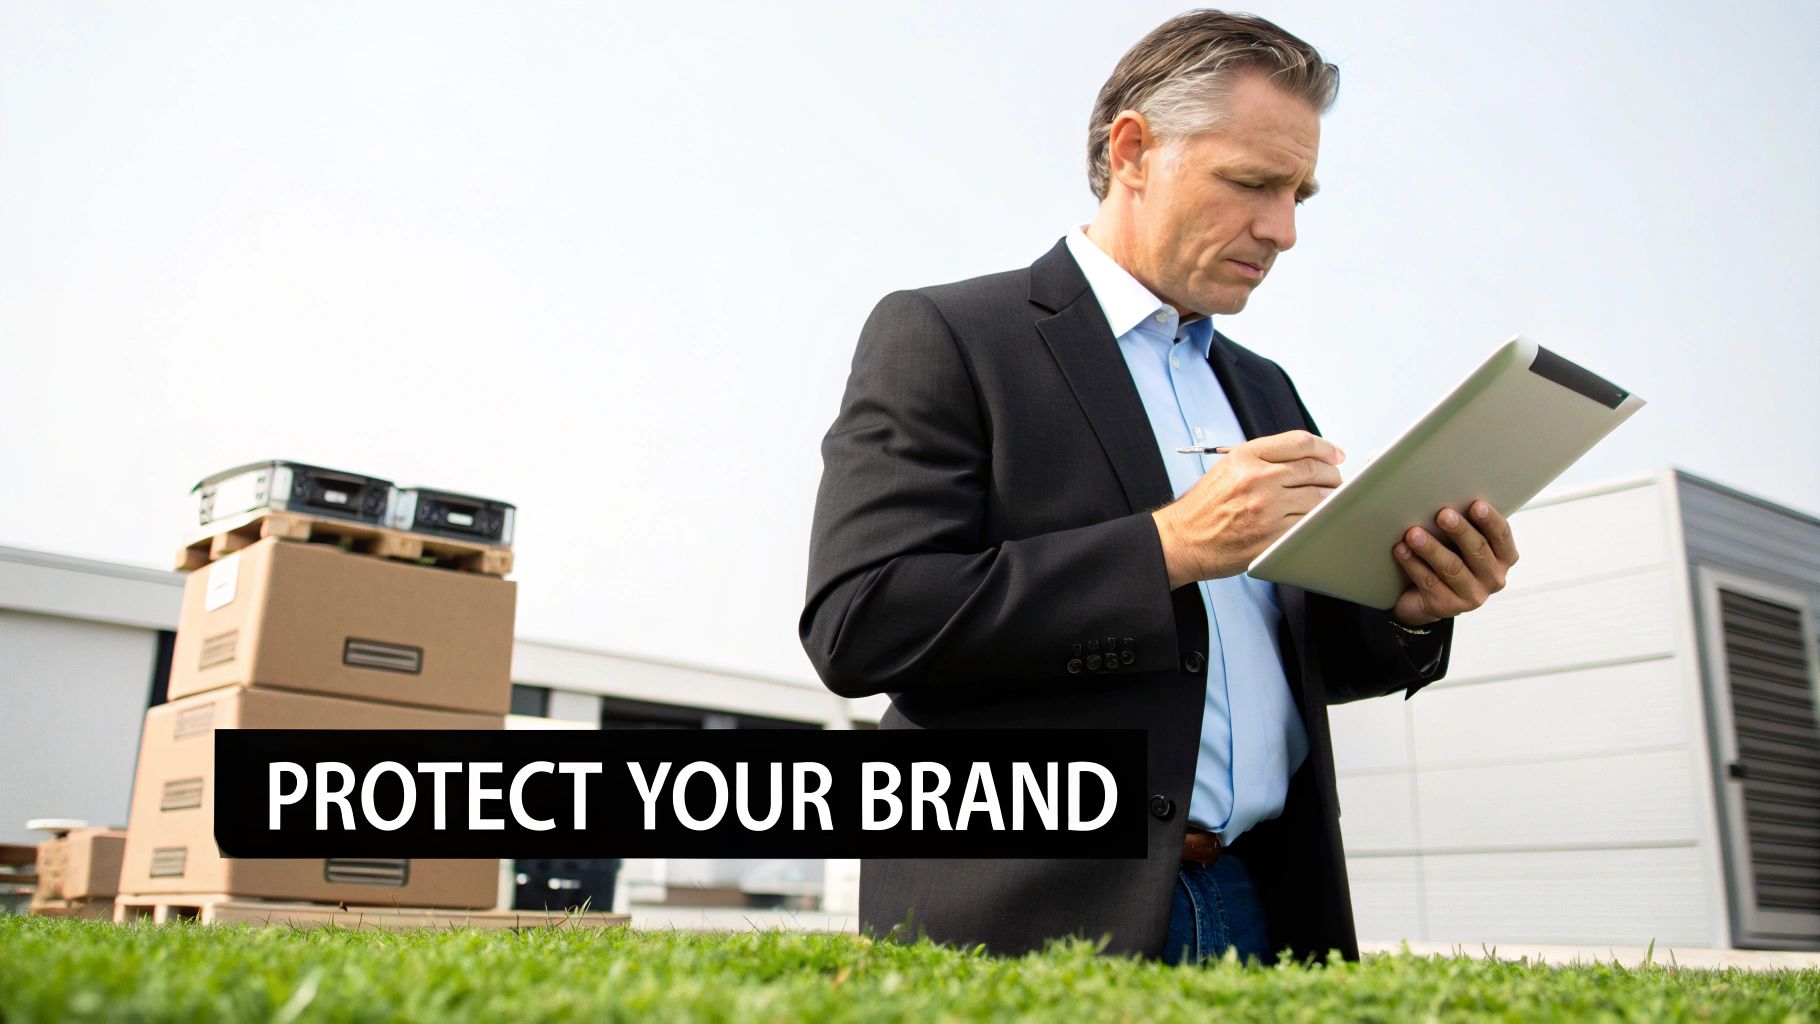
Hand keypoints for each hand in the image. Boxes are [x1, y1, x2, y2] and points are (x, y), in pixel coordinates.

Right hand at [1152, 430, 1344, 588]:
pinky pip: (1308, 524)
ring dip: (1330, 500)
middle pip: (1314, 469)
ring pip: (1317, 498)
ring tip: (1330, 501)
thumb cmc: (1202, 508)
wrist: (1181, 540)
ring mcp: (1266, 508)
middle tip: (1336, 480)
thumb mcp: (1227, 468)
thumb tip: (1303, 459)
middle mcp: (1257, 478)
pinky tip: (1318, 519)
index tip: (1335, 455)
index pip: (1300, 442)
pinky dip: (1318, 521)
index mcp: (1246, 456)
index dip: (1325, 448)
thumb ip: (1262, 459)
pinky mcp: (1272, 535)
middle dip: (1332, 475)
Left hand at [1390, 499, 1518, 625]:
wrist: (1426, 598)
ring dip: (1431, 548)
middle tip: (1442, 514)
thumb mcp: (1461, 542)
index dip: (1490, 520)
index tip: (1476, 505)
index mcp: (1503, 557)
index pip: (1502, 536)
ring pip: (1452, 568)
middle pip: (1477, 550)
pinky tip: (1401, 550)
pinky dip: (1413, 564)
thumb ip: (1465, 525)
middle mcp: (1494, 578)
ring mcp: (1473, 596)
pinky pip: (1429, 582)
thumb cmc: (1448, 558)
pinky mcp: (1448, 607)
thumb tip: (1446, 494)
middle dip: (1459, 531)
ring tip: (1413, 533)